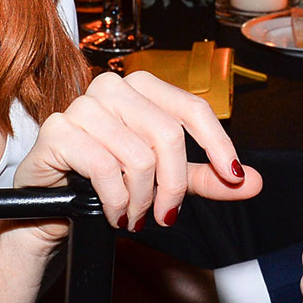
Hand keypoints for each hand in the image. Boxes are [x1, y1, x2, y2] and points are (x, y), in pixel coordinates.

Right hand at [13, 71, 258, 229]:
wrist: (51, 208)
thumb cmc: (107, 186)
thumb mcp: (164, 181)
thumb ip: (206, 178)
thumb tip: (252, 181)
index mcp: (141, 89)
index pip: (192, 108)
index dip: (218, 143)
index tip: (232, 176)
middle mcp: (112, 88)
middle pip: (167, 134)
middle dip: (173, 185)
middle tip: (165, 215)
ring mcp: (82, 106)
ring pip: (138, 155)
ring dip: (141, 198)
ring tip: (133, 215)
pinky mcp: (57, 130)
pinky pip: (103, 166)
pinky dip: (116, 199)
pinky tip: (114, 211)